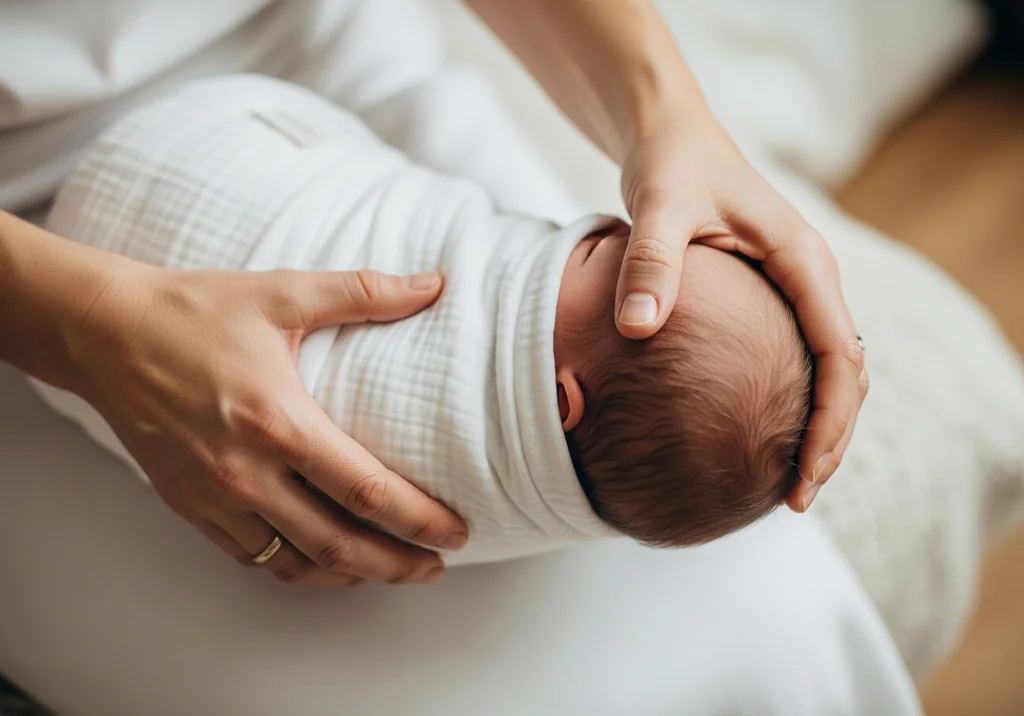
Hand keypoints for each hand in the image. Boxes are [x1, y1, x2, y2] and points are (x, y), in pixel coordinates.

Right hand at [66, 263, 467, 584]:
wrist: (103, 331)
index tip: (456, 532)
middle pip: (337, 545)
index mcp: (278, 421)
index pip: (366, 490)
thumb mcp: (283, 292)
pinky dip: (297, 566)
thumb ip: (365, 291)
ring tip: (391, 569)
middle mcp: (245, 472)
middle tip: (436, 567)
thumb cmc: (196, 309)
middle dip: (396, 564)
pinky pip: (253, 555)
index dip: (418, 519)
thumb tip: (434, 285)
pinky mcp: (188, 506)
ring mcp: (213, 497)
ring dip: (350, 575)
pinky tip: (325, 559)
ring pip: (294, 562)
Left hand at [615, 111, 866, 510]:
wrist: (668, 136)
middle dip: (829, 439)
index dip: (829, 423)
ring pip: (826, 367)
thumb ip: (650, 264)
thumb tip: (637, 329)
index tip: (804, 479)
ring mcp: (793, 286)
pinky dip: (791, 398)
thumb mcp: (656, 206)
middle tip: (793, 499)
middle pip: (844, 373)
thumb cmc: (668, 165)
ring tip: (784, 481)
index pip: (838, 356)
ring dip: (816, 424)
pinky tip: (757, 431)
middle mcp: (810, 277)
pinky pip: (795, 355)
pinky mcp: (770, 292)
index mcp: (802, 261)